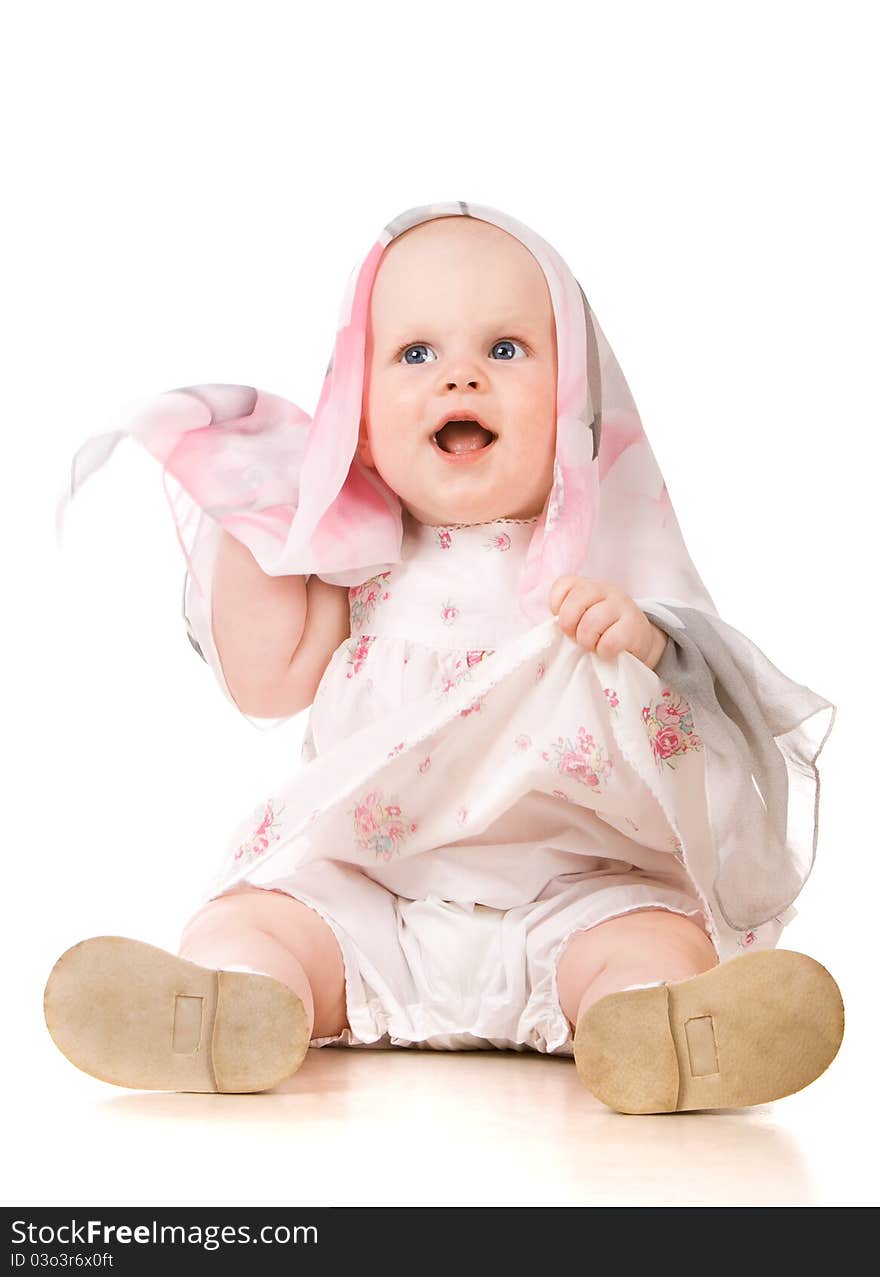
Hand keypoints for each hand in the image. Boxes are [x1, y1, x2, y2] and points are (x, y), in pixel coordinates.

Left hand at [548, 575, 667, 669]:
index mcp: (588, 586)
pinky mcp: (634, 627)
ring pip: (591, 623)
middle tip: (575, 637)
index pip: (563, 585)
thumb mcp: (583, 616)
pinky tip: (606, 652)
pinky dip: (603, 651)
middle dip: (569, 625)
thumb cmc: (603, 629)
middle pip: (575, 603)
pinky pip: (610, 641)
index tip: (566, 621)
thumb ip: (567, 616)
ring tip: (592, 646)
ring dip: (586, 641)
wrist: (638, 639)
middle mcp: (605, 590)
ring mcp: (621, 606)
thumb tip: (552, 630)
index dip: (557, 606)